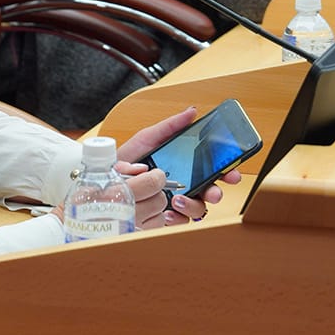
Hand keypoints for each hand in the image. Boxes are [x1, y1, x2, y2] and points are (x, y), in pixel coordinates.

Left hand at [115, 107, 239, 228]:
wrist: (102, 180)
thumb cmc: (126, 158)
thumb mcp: (148, 138)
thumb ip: (171, 126)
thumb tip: (192, 111)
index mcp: (184, 168)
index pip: (211, 170)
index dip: (226, 171)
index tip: (232, 171)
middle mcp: (183, 186)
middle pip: (209, 191)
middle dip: (216, 192)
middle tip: (214, 190)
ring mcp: (173, 204)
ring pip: (197, 209)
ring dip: (193, 205)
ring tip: (178, 199)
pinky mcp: (162, 219)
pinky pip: (178, 222)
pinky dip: (176, 218)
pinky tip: (168, 212)